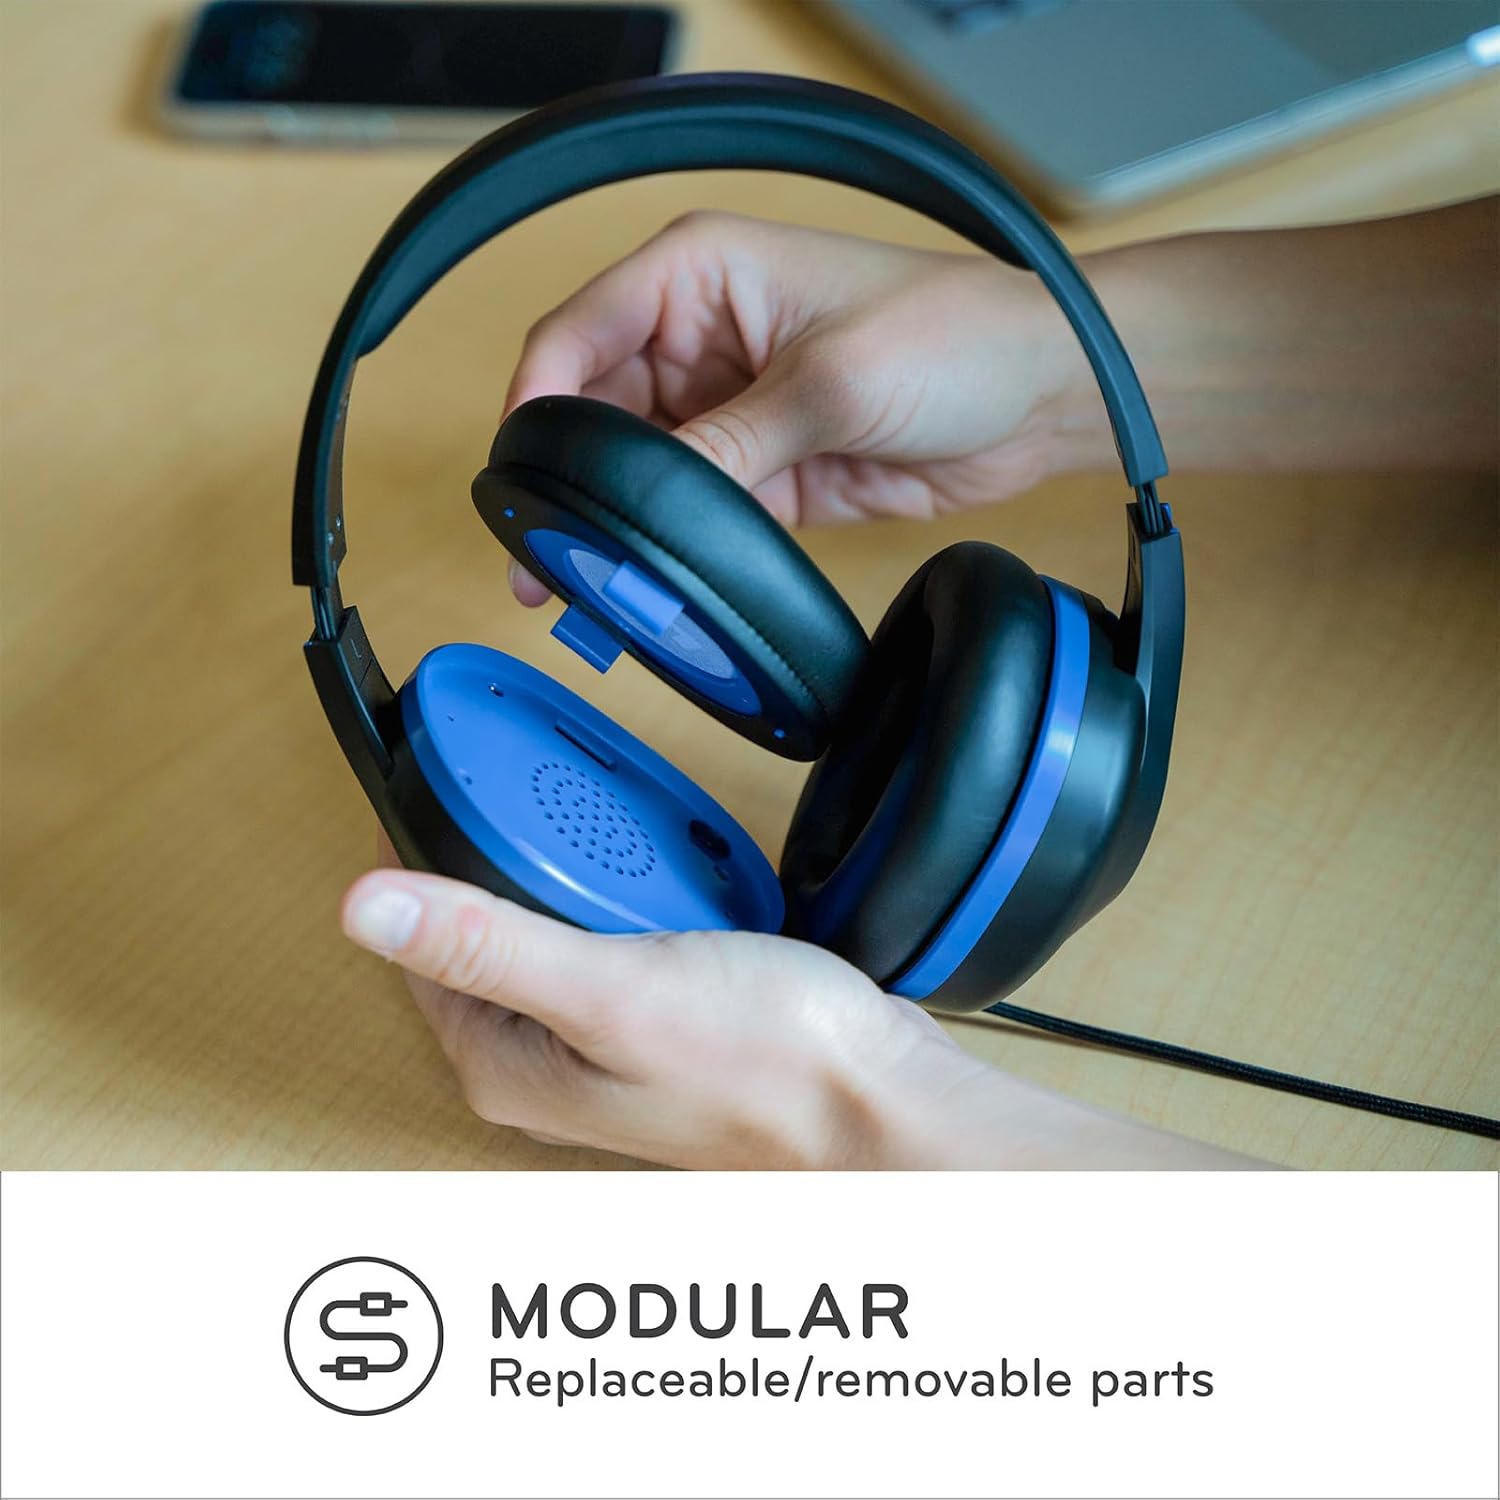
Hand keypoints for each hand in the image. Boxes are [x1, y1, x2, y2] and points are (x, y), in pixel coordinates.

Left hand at [341, 838, 1264, 1169]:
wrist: (878, 1098)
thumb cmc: (762, 1064)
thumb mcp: (609, 990)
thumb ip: (489, 944)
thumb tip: (366, 907)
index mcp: (507, 1064)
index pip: (420, 949)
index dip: (416, 861)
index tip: (427, 786)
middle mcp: (546, 1061)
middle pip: (486, 933)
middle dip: (508, 857)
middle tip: (536, 789)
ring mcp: (605, 1041)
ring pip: (559, 926)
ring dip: (582, 873)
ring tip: (620, 832)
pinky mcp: (659, 1018)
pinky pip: (619, 936)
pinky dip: (636, 894)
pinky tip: (671, 870)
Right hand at [502, 211, 1084, 603]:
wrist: (1040, 397)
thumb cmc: (954, 335)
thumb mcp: (829, 381)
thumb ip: (728, 444)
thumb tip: (646, 503)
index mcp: (699, 274)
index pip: (577, 333)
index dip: (537, 405)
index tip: (520, 478)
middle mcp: (700, 338)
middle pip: (594, 413)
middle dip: (569, 482)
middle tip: (541, 557)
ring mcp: (728, 408)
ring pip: (640, 473)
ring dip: (620, 523)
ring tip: (592, 580)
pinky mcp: (760, 469)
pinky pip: (695, 511)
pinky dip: (675, 545)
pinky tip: (655, 580)